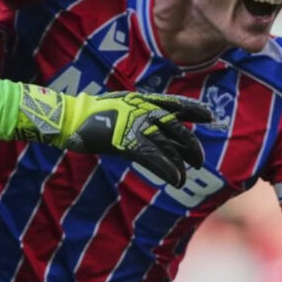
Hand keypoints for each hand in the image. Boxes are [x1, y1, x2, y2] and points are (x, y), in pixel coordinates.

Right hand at [15, 85, 212, 186]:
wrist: (70, 119)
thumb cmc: (91, 116)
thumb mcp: (119, 110)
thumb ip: (137, 117)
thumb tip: (152, 130)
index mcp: (142, 101)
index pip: (175, 104)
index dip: (194, 110)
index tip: (210, 116)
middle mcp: (144, 111)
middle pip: (177, 130)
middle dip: (191, 147)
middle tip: (198, 161)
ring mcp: (136, 125)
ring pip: (169, 146)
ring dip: (180, 164)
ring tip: (185, 177)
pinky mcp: (128, 141)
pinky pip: (155, 158)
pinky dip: (168, 170)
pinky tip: (176, 180)